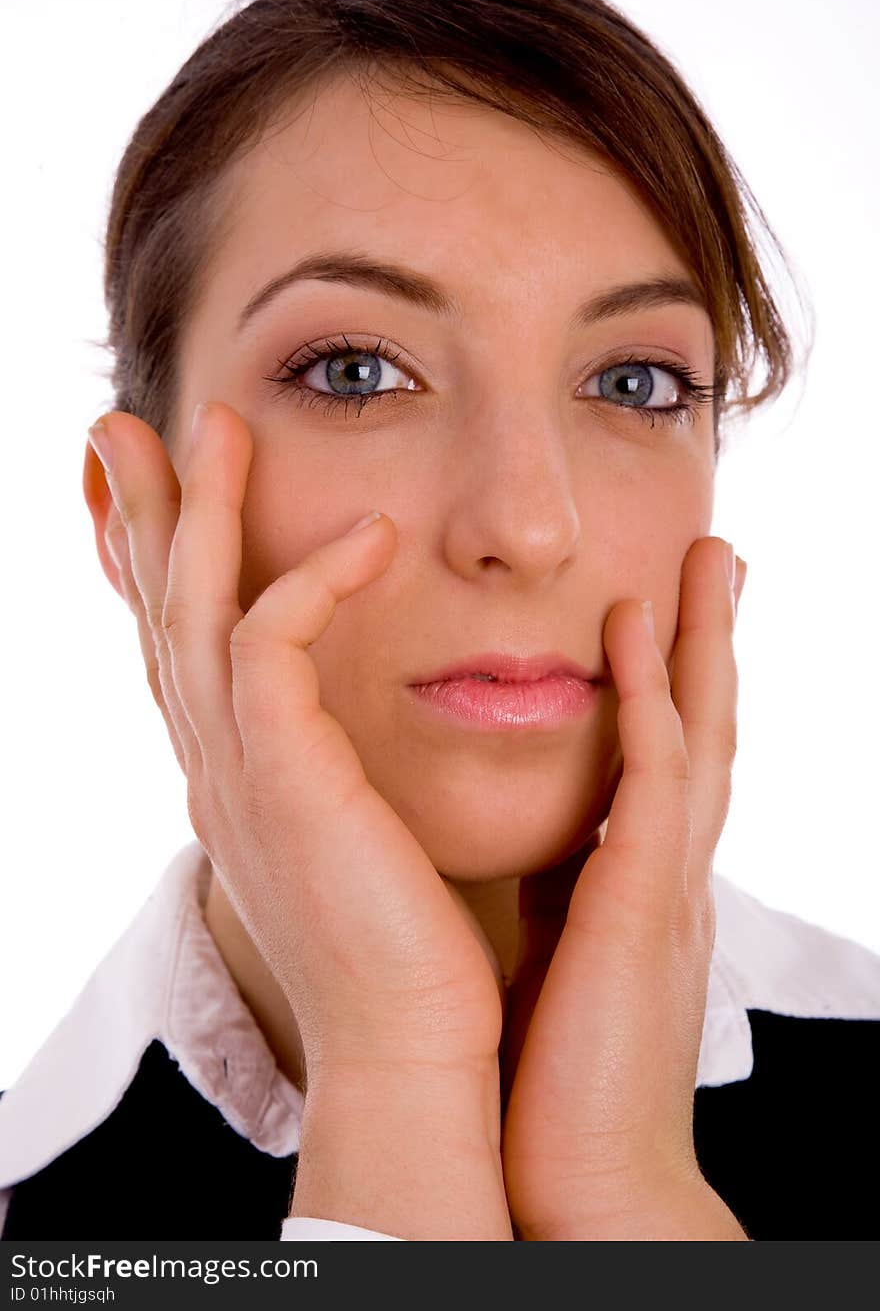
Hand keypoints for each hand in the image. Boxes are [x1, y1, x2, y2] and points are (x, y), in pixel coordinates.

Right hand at [85, 402, 506, 1086]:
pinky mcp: (283, 780)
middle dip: (142, 514)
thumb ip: (335, 770)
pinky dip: (311, 579)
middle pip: (160, 613)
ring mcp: (238, 775)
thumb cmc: (402, 944)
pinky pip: (270, 646)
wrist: (410, 1045)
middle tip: (127, 424)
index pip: (182, 646)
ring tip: (216, 423)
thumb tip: (347, 728)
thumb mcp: (353, 834)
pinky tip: (375, 536)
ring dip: (199, 510)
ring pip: (194, 609)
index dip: (158, 562)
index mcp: (236, 778)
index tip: (160, 482)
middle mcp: (217, 768)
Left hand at [499, 536, 747, 1239]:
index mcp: (643, 885)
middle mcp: (669, 870)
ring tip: (711, 559)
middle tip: (721, 558)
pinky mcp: (641, 902)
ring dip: (703, 641)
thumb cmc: (563, 1079)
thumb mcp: (560, 959)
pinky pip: (651, 776)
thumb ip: (557, 896)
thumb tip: (534, 856)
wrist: (584, 1183)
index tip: (669, 613)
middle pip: (704, 729)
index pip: (667, 761)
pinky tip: (640, 633)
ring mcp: (666, 882)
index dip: (675, 684)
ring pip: (698, 732)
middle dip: (713, 640)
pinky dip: (651, 697)